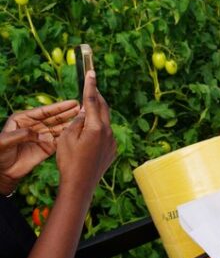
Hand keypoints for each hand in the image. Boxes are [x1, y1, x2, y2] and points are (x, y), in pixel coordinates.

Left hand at [0, 100, 79, 194]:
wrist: (2, 172)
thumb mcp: (5, 141)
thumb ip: (22, 135)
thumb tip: (42, 134)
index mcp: (23, 119)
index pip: (44, 112)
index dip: (59, 107)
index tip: (73, 103)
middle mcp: (35, 126)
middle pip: (54, 118)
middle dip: (68, 113)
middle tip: (83, 108)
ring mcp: (42, 137)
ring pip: (59, 128)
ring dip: (71, 124)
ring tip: (85, 119)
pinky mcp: (47, 147)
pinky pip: (60, 141)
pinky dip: (69, 137)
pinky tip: (79, 134)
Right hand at [55, 71, 114, 196]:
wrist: (80, 184)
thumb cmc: (69, 161)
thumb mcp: (67, 137)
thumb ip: (78, 121)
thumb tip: (86, 111)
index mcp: (96, 127)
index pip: (93, 101)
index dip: (91, 85)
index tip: (92, 72)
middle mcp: (108, 133)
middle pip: (104, 109)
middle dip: (97, 98)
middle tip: (91, 89)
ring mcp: (113, 142)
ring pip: (106, 122)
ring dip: (98, 115)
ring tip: (86, 115)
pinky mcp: (113, 150)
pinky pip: (107, 134)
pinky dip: (99, 129)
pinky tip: (89, 135)